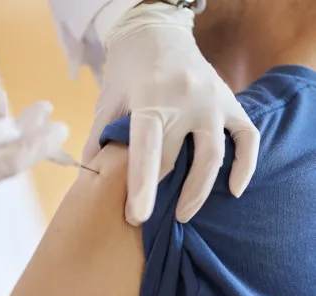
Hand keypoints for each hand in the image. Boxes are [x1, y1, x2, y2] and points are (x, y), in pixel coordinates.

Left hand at [82, 3, 259, 224]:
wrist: (156, 32)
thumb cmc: (126, 70)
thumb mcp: (107, 99)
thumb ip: (100, 135)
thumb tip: (90, 174)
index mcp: (150, 98)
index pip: (147, 150)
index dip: (141, 187)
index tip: (137, 217)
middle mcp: (186, 99)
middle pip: (177, 159)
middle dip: (162, 193)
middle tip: (148, 219)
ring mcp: (213, 100)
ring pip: (214, 156)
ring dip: (200, 191)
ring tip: (184, 214)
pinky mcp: (230, 101)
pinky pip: (247, 137)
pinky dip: (246, 165)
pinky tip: (235, 190)